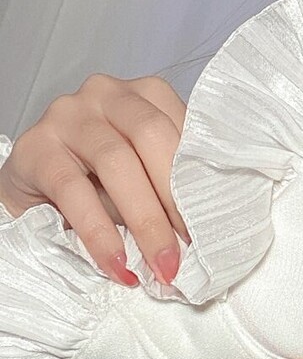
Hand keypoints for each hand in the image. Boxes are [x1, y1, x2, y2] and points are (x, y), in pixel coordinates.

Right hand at [0, 75, 189, 286]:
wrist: (29, 185)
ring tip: (161, 264)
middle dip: (176, 198)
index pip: (184, 127)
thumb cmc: (94, 179)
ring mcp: (67, 115)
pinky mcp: (35, 147)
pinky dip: (99, 232)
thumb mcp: (141, 174)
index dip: (203, 178)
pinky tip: (116, 261)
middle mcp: (106, 93)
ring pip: (116, 162)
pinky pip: (73, 191)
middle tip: (192, 249)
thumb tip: (207, 230)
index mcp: (144, 95)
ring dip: (145, 221)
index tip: (215, 224)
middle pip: (152, 136)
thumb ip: (170, 185)